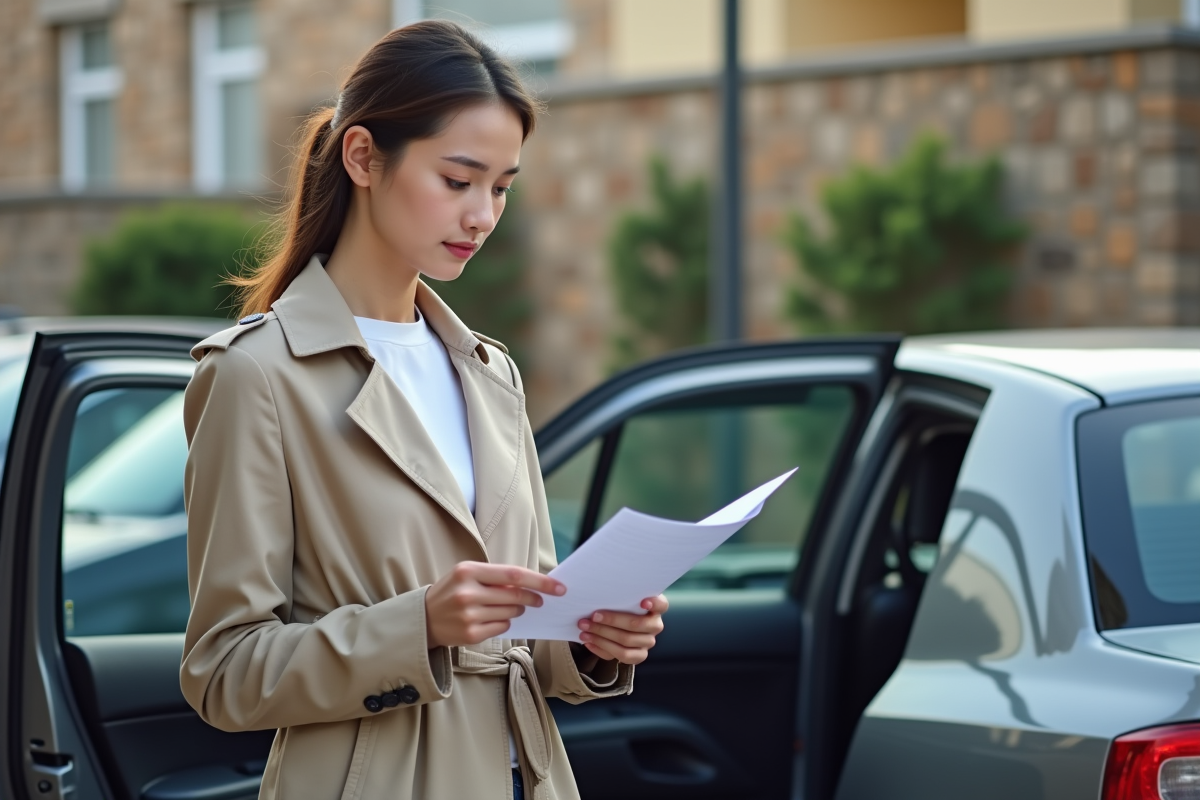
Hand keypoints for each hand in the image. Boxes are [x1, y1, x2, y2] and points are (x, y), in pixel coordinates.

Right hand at [425, 562, 564, 647]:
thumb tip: (531, 584)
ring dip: (517, 610)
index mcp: (468, 571)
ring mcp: (469, 615)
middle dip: (533, 597)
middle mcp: (468, 593)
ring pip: (510, 612)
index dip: (540, 581)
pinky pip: (502, 627)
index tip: (558, 586)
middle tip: (540, 600)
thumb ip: (495, 577)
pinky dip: (505, 622)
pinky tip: (493, 618)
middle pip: (515, 595)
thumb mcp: (467, 575)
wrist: (424, 617)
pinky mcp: (470, 634)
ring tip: (506, 607)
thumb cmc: (452, 592)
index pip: (514, 575)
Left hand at [577, 595, 667, 664]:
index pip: (661, 604)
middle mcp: (655, 626)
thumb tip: (591, 586)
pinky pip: (621, 656)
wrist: (617, 625)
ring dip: (602, 636)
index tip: (642, 602)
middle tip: (592, 616)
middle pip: (636, 625)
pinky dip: (602, 649)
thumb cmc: (619, 606)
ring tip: (585, 631)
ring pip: (626, 642)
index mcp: (655, 607)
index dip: (654, 603)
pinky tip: (589, 642)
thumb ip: (616, 593)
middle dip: (611, 621)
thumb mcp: (621, 597)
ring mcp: (647, 642)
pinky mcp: (638, 656)